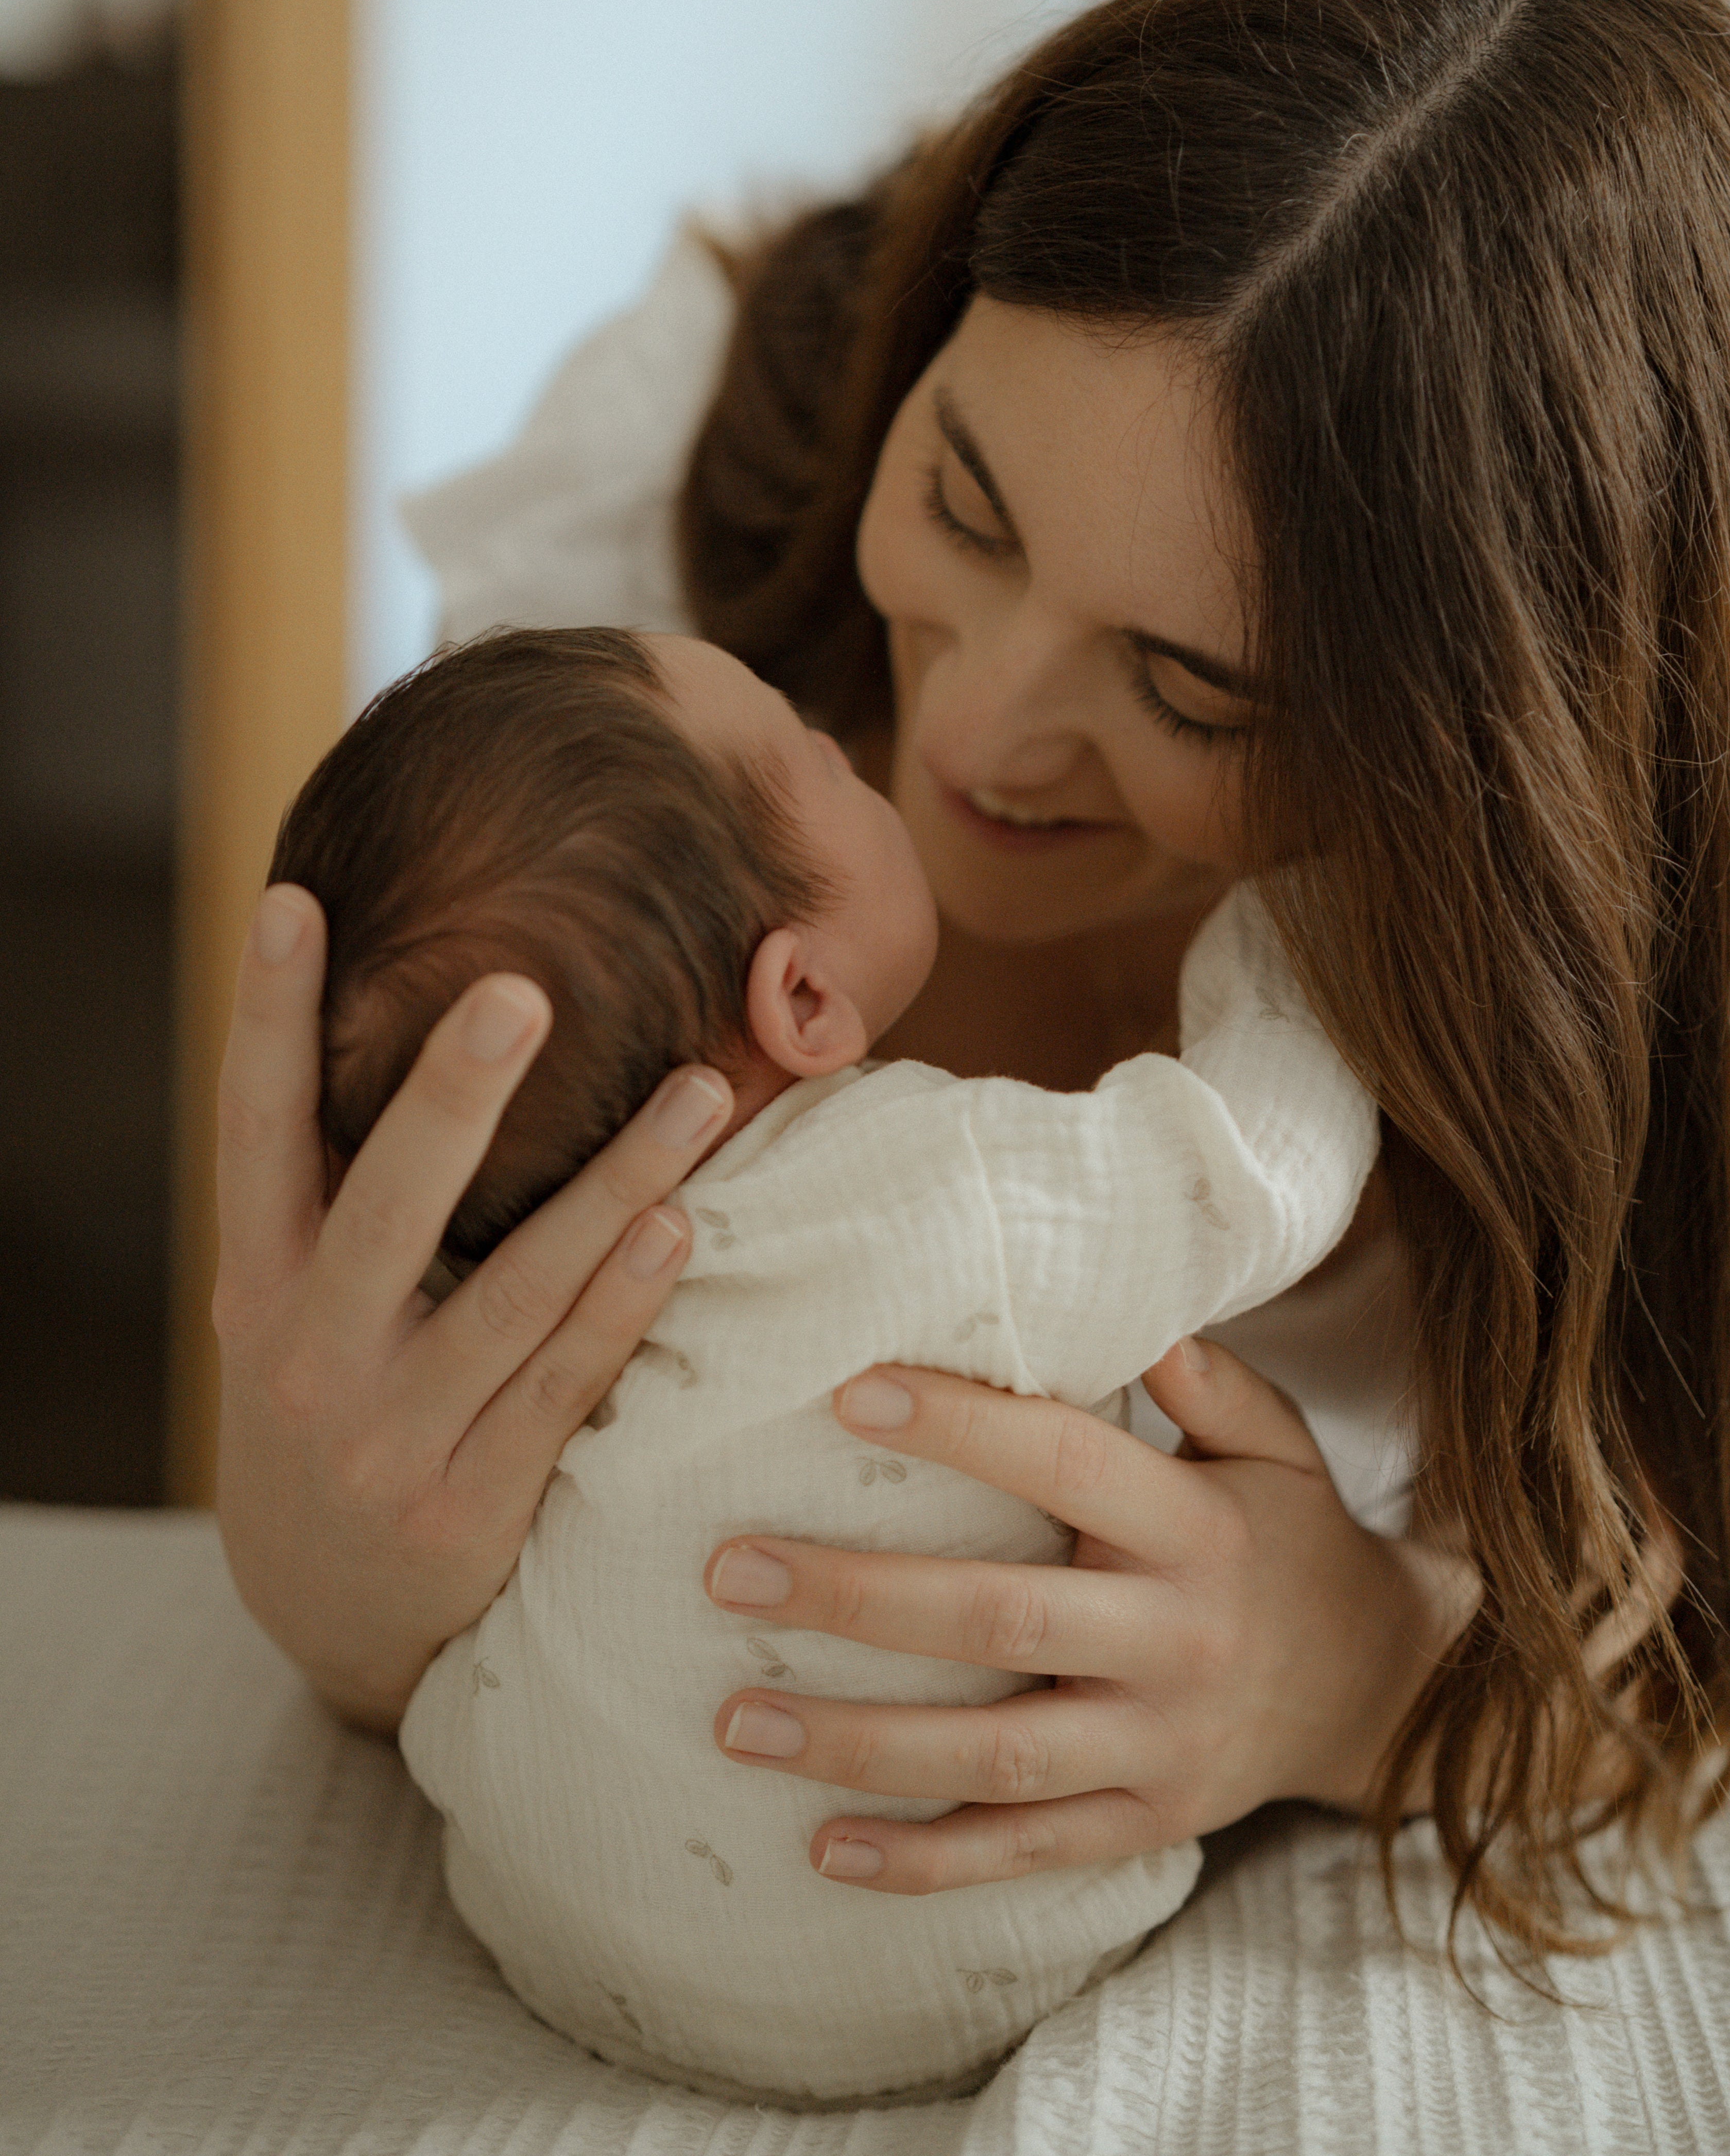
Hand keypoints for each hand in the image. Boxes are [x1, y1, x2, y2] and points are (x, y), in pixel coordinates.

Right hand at [212, 882, 733, 1729]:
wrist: (326, 1604)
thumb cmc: (338, 1390)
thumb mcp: (299, 1297)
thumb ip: (345, 1183)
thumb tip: (419, 1010)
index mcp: (255, 1279)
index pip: (254, 1127)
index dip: (264, 1015)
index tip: (291, 902)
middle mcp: (308, 1351)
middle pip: (387, 1200)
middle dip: (453, 1092)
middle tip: (519, 987)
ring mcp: (388, 1434)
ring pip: (511, 1292)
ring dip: (612, 1187)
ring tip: (697, 1092)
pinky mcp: (470, 1503)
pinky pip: (562, 1383)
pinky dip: (622, 1302)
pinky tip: (679, 1229)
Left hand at [704, 1339, 1463, 1892]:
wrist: (1384, 1691)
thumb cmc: (1292, 1540)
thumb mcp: (1278, 1445)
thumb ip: (1209, 1377)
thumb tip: (1137, 1307)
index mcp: (1198, 1529)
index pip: (1067, 1462)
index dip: (961, 1426)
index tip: (847, 1391)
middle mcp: (1177, 1641)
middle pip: (998, 1621)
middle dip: (858, 1599)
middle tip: (734, 1573)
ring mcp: (1159, 1748)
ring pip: (992, 1758)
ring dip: (856, 1743)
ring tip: (734, 1719)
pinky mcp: (1144, 1826)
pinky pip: (1021, 1852)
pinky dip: (922, 1861)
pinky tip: (820, 1848)